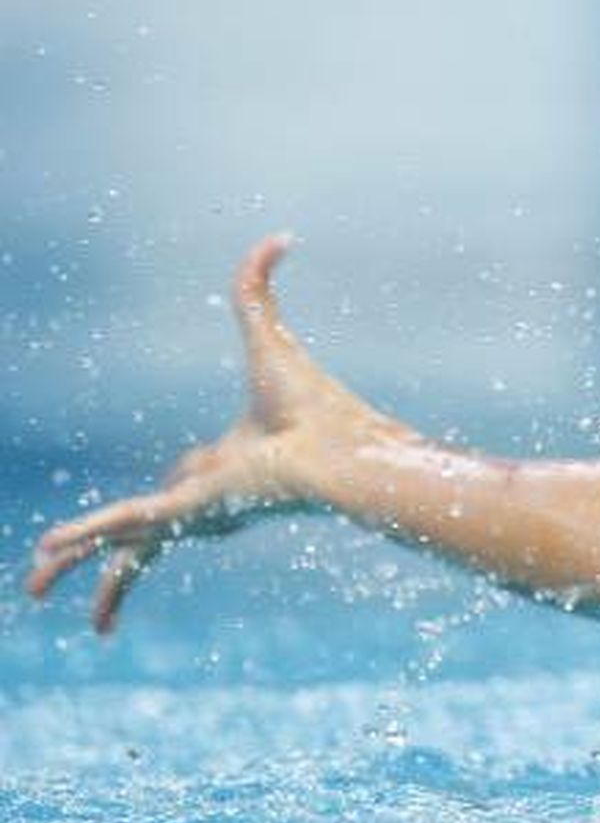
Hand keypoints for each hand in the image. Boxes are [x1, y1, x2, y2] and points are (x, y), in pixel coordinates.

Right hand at [26, 234, 391, 632]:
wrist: (341, 450)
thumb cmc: (319, 406)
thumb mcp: (269, 336)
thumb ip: (257, 287)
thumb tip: (279, 235)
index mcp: (227, 464)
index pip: (185, 481)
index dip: (174, 486)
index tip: (170, 495)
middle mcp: (208, 494)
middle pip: (144, 528)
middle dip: (104, 550)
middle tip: (62, 564)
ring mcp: (196, 510)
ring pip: (125, 544)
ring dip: (78, 562)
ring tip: (35, 587)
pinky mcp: (187, 512)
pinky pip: (125, 527)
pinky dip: (85, 538)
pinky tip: (46, 556)